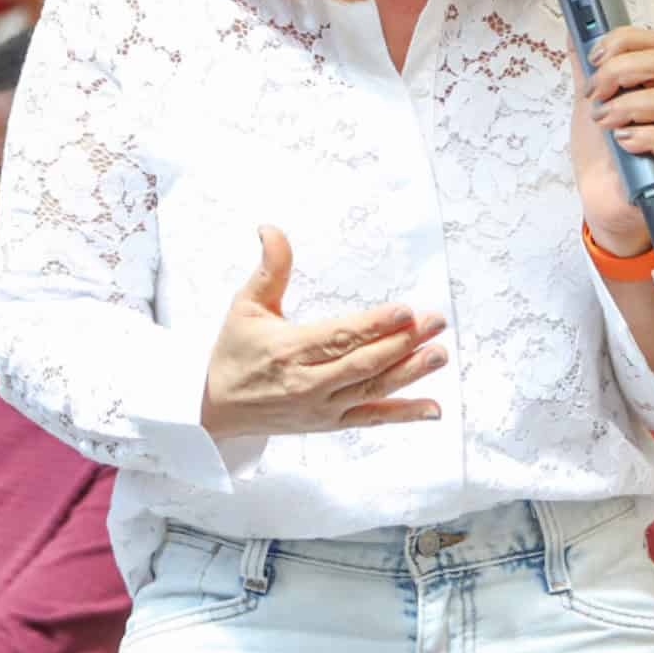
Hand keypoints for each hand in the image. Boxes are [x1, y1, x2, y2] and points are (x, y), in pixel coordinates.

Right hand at [198, 228, 448, 441]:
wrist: (213, 408)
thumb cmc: (233, 352)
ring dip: (410, 373)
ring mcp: (321, 407)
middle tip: (436, 322)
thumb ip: (269, 268)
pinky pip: (371, 419)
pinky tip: (433, 408)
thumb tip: (271, 228)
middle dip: (404, 342)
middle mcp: (308, 382)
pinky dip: (403, 414)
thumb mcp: (245, 305)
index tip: (406, 310)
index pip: (340, 336)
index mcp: (289, 349)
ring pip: (372, 390)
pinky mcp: (328, 424)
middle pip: (363, 362)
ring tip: (440, 354)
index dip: (375, 325)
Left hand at [572, 28, 653, 254]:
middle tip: (595, 94)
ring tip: (604, 122)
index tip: (593, 58)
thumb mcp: (589, 108)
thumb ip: (586, 72)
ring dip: (631, 106)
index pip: (653, 44)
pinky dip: (651, 138)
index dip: (622, 42)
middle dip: (620, 71)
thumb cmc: (604, 155)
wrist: (603, 202)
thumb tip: (572, 29)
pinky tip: (625, 142)